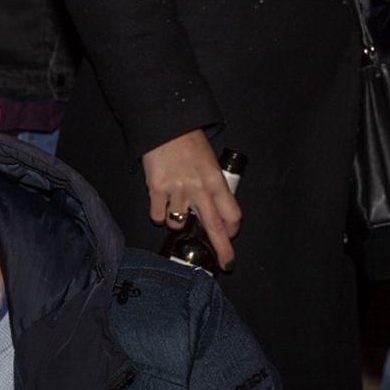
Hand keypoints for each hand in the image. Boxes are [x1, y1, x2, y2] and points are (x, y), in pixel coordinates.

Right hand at [141, 128, 241, 269]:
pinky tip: (161, 204)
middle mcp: (199, 188)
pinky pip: (159, 216)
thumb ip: (211, 186)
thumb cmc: (188, 143)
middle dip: (222, 249)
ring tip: (175, 207)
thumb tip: (209, 209)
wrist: (164, 126)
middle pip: (214, 227)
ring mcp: (177, 190)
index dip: (232, 229)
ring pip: (179, 223)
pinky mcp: (156, 190)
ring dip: (178, 222)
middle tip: (226, 263)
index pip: (232, 214)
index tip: (230, 236)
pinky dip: (159, 215)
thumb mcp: (209, 163)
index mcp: (216, 180)